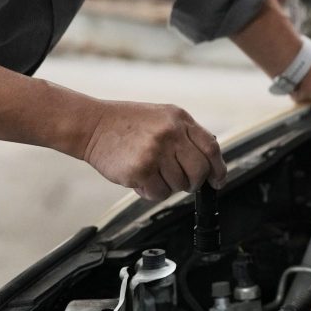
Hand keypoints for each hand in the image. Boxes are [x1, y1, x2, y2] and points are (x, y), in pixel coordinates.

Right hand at [81, 100, 226, 199]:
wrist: (92, 125)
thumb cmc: (126, 123)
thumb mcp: (162, 117)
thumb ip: (185, 135)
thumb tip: (208, 163)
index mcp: (179, 119)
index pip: (211, 147)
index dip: (218, 168)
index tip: (218, 180)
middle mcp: (171, 133)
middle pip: (199, 170)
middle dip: (194, 183)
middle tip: (185, 184)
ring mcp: (156, 151)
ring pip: (179, 185)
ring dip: (168, 186)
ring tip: (152, 173)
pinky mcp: (141, 169)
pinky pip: (160, 193)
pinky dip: (152, 192)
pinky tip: (141, 179)